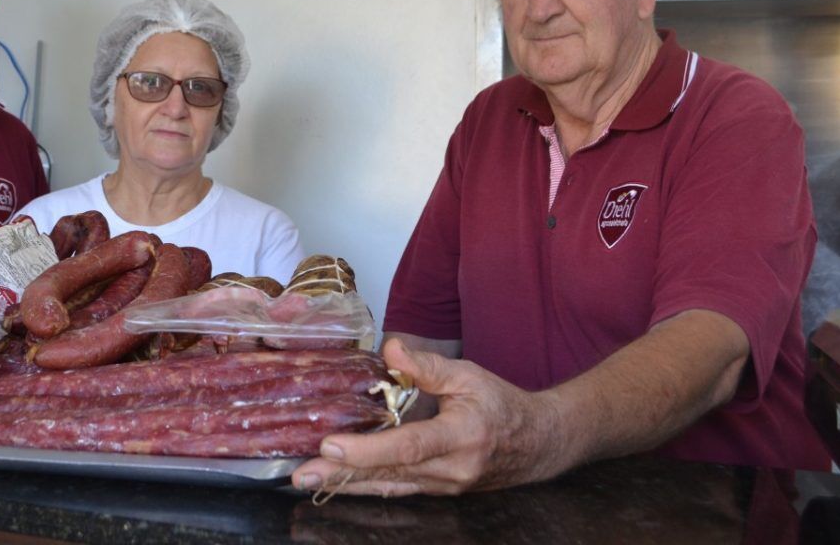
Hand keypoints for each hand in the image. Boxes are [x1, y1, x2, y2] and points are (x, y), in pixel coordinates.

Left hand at [291, 339, 558, 495]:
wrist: (537, 444)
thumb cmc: (502, 405)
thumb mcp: (469, 375)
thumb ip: (427, 365)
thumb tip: (390, 348)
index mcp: (461, 437)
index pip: (409, 447)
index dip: (369, 449)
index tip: (332, 446)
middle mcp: (451, 470)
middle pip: (389, 473)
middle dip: (342, 474)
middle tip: (302, 474)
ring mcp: (443, 487)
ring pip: (388, 486)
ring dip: (346, 484)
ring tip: (308, 481)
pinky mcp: (436, 490)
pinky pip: (396, 489)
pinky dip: (365, 485)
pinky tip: (338, 483)